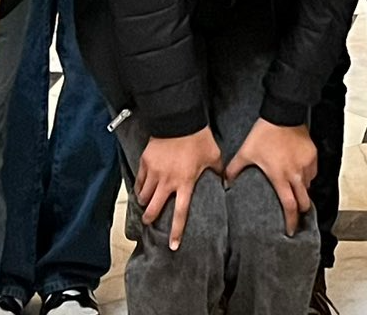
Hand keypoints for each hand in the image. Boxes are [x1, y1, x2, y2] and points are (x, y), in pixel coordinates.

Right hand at [136, 127, 222, 249]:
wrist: (179, 120)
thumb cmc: (199, 138)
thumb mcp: (213, 156)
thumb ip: (218, 171)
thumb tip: (227, 182)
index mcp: (185, 183)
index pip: (180, 213)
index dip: (176, 231)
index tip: (172, 246)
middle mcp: (167, 182)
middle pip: (153, 209)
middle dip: (150, 219)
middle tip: (150, 223)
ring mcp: (154, 173)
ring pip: (143, 196)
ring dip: (144, 203)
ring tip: (145, 205)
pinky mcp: (145, 162)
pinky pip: (138, 180)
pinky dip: (138, 187)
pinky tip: (140, 189)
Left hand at [225, 118, 317, 235]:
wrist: (283, 114)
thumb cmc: (264, 134)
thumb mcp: (245, 153)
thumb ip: (234, 170)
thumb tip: (225, 183)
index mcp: (280, 178)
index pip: (289, 206)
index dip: (291, 221)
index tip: (290, 231)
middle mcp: (296, 174)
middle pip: (304, 201)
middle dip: (301, 211)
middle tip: (296, 216)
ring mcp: (306, 165)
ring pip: (309, 186)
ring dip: (303, 192)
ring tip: (295, 193)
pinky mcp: (312, 155)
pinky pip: (313, 172)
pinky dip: (307, 177)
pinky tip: (299, 174)